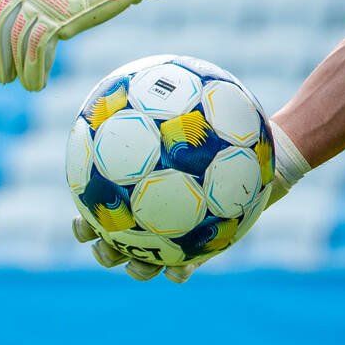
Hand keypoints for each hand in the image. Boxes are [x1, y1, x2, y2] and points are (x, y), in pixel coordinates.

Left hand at [0, 0, 216, 91]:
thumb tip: (27, 25)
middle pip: (0, 26)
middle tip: (1, 77)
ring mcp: (40, 1)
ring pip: (17, 44)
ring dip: (18, 69)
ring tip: (24, 85)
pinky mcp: (56, 18)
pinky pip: (35, 52)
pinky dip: (34, 71)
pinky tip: (37, 84)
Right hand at [67, 119, 311, 283]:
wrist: (265, 149)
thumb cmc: (229, 126)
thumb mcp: (201, 106)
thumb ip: (173, 100)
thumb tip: (151, 74)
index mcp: (142, 191)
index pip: (104, 209)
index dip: (85, 221)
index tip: (79, 219)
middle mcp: (154, 213)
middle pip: (117, 241)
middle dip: (105, 249)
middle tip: (101, 245)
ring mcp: (177, 232)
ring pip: (147, 260)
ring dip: (137, 268)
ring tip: (136, 266)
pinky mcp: (205, 243)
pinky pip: (189, 264)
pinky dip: (181, 271)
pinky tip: (180, 271)